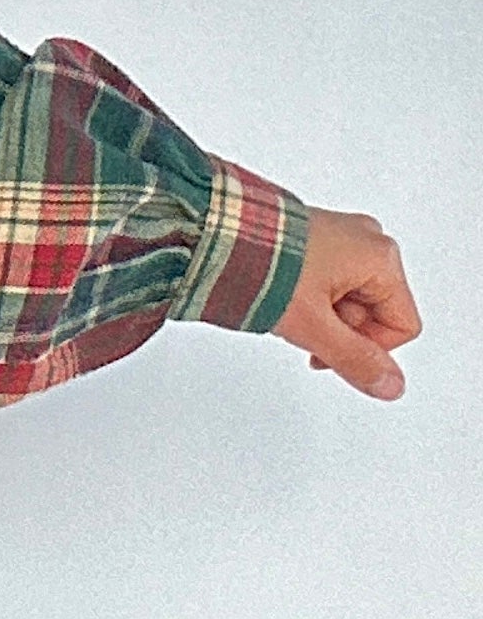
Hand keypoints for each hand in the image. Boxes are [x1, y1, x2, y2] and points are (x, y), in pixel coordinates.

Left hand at [274, 206, 419, 399]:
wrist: (215, 232)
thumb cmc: (263, 267)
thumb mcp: (312, 325)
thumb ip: (353, 358)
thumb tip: (390, 386)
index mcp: (381, 257)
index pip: (402, 325)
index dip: (367, 349)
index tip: (326, 349)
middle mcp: (368, 240)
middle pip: (375, 312)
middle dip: (338, 329)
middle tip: (301, 322)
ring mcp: (342, 235)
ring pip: (349, 299)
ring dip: (320, 314)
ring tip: (285, 304)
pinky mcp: (317, 237)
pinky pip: (328, 281)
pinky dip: (307, 296)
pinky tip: (282, 294)